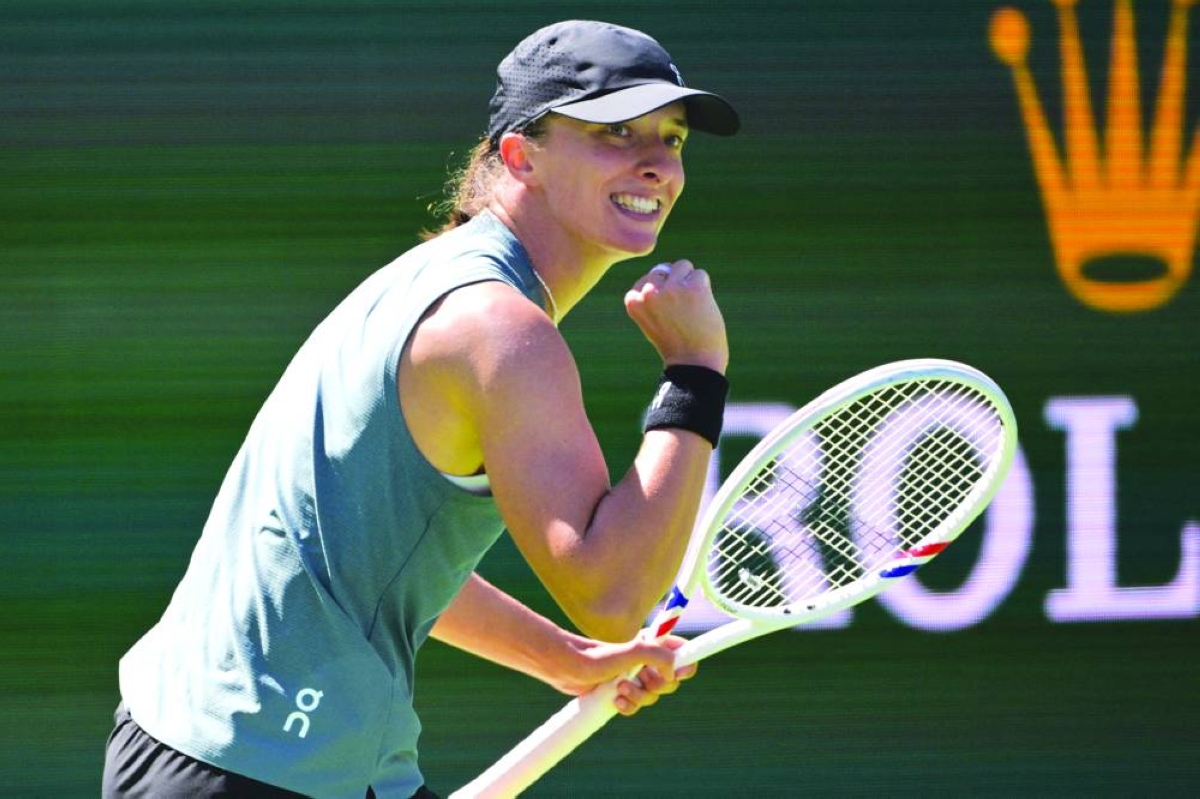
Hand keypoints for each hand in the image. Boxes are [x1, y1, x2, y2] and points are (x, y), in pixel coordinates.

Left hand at [555, 635, 697, 716]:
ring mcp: (633, 677)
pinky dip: (629, 707)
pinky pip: (636, 706)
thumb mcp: (632, 651)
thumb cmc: (596, 656)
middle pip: (670, 681)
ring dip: (639, 697)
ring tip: (619, 688)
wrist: (567, 668)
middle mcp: (645, 661)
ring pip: (652, 697)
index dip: (686, 664)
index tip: (678, 673)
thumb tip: (672, 673)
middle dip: (656, 686)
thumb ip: (657, 655)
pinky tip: (616, 701)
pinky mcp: (621, 692)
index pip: (682, 653)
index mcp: (652, 646)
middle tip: (642, 679)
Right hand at [624, 260, 728, 373]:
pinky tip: (702, 308)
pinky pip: (700, 274)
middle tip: (681, 310)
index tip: (666, 314)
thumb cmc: (674, 344)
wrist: (694, 363)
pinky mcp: (694, 288)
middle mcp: (649, 292)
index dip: (660, 294)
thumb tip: (665, 269)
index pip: (645, 280)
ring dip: (690, 282)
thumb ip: (651, 297)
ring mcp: (672, 289)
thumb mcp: (651, 321)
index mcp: (634, 301)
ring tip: (692, 306)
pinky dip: (704, 289)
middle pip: (663, 270)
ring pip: (683, 266)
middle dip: (674, 283)